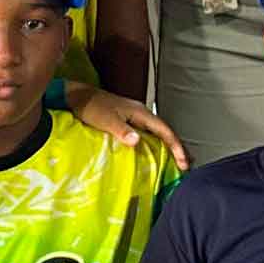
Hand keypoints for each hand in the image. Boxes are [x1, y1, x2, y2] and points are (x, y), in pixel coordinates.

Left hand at [62, 83, 188, 168]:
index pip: (165, 130)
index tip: (183, 162)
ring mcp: (135, 116)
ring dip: (168, 146)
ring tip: (176, 162)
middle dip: (177, 148)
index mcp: (140, 112)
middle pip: (165, 132)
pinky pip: (148, 133)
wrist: (77, 97)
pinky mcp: (128, 120)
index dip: (176, 146)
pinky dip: (156, 144)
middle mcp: (141, 113)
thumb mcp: (106, 120)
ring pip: (158, 133)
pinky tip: (156, 154)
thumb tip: (137, 141)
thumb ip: (122, 130)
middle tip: (186, 166)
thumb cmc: (91, 107)